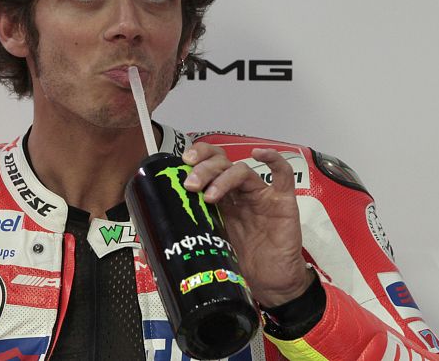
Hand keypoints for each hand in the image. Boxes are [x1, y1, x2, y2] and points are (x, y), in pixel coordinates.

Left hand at [182, 142, 312, 306]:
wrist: (271, 284)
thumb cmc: (244, 264)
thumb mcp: (211, 245)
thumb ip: (191, 233)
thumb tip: (156, 237)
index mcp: (222, 197)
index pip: (209, 164)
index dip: (197, 157)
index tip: (181, 164)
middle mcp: (240, 192)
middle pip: (222, 164)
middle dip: (203, 170)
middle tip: (190, 185)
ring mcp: (261, 194)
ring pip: (241, 170)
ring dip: (223, 176)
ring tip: (209, 194)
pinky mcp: (283, 203)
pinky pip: (283, 175)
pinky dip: (273, 159)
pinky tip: (259, 154)